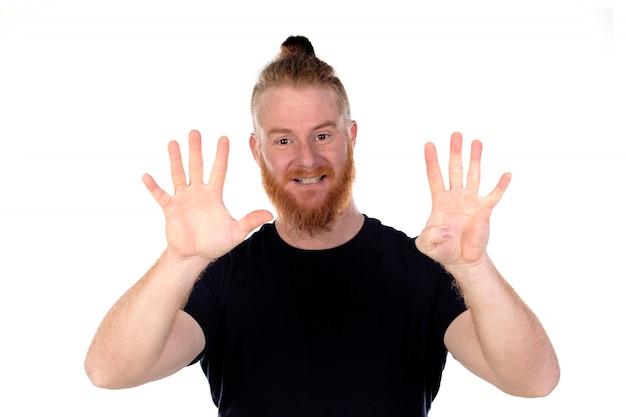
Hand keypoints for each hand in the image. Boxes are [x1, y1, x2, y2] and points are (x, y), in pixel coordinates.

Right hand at [142, 130, 273, 261]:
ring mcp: (182, 199)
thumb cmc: (215, 243)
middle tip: (195, 131)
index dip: (221, 155)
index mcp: (214, 194)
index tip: (224, 137)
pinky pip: (160, 195)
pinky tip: (146, 176)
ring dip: (175, 159)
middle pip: (197, 166)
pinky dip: (153, 186)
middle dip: (196, 150)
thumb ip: (250, 222)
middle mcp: (198, 192)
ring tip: (173, 143)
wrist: (194, 256)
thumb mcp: (236, 232)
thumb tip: (270, 215)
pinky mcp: (170, 208)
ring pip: (178, 174)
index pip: (219, 170)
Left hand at [415, 132, 510, 268]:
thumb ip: (430, 236)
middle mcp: (456, 196)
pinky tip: (506, 174)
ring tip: (476, 142)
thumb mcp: (426, 244)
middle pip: (455, 169)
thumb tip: (446, 230)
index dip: (431, 161)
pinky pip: (494, 195)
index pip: (434, 176)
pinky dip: (501, 185)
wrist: (461, 260)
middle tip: (456, 134)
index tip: (429, 144)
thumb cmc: (441, 249)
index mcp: (439, 201)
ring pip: (474, 175)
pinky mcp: (484, 211)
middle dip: (455, 151)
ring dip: (475, 159)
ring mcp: (471, 202)